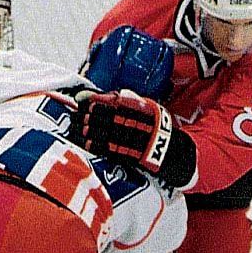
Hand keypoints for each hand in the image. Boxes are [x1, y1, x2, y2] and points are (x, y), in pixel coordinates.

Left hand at [69, 90, 195, 187]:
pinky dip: (100, 147)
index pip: (121, 104)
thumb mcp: (150, 109)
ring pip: (113, 134)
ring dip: (95, 131)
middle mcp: (144, 126)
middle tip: (79, 114)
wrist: (172, 151)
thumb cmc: (155, 127)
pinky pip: (115, 151)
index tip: (87, 101)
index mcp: (147, 111)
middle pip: (115, 118)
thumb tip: (111, 95)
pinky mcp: (135, 157)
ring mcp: (139, 142)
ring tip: (80, 127)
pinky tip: (88, 143)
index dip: (103, 102)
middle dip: (95, 116)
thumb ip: (132, 101)